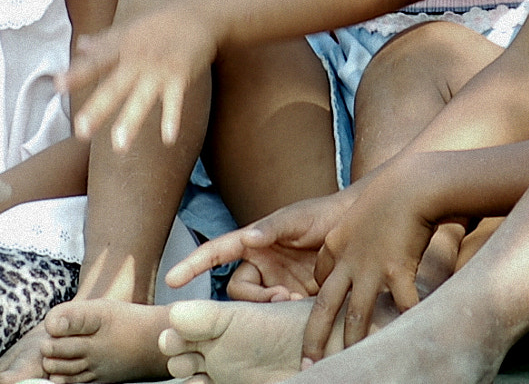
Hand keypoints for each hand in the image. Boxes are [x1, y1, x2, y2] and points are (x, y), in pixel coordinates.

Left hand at [62, 7, 219, 148]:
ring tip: (119, 146)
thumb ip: (104, 41)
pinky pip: (175, 100)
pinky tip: (168, 139)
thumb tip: (79, 45)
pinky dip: (172, 118)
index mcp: (123, 49)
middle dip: (98, 108)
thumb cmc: (161, 23)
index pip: (96, 63)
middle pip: (115, 86)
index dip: (77, 73)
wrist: (199, 13)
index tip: (57, 85)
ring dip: (131, 121)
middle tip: (81, 131)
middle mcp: (137, 60)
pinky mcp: (180, 75)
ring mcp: (159, 69)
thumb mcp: (129, 29)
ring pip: (142, 98)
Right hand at [165, 189, 359, 299]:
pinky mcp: (294, 297)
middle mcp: (260, 265)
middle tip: (283, 296)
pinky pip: (282, 312)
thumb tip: (248, 237)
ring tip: (299, 299)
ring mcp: (276, 282)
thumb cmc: (323, 215)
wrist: (357, 228)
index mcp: (252, 242)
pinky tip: (309, 304)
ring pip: (259, 306)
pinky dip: (290, 312)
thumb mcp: (297, 218)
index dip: (192, 265)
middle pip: (238, 291)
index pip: (215, 253)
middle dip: (255, 298)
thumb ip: (272, 228)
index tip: (172, 279)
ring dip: (273, 307)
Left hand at [305, 165, 450, 359]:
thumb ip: (354, 236)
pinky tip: (407, 337)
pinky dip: (404, 322)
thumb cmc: (391, 194)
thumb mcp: (362, 212)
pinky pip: (399, 306)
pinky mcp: (394, 271)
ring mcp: (369, 268)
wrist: (410, 184)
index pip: (321, 279)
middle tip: (307, 365)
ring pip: (355, 315)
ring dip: (351, 342)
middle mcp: (347, 261)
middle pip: (324, 306)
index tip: (318, 318)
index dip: (319, 300)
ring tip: (348, 363)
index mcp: (336, 244)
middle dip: (314, 339)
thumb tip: (356, 254)